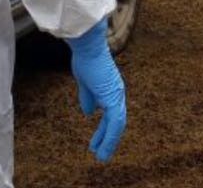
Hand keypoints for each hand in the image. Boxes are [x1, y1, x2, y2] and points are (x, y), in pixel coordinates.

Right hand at [65, 20, 126, 161]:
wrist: (87, 47)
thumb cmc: (85, 59)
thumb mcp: (85, 82)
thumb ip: (88, 97)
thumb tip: (90, 112)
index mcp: (111, 90)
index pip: (112, 114)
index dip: (105, 129)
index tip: (97, 140)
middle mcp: (117, 93)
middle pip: (116, 121)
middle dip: (108, 138)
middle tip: (100, 152)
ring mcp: (117, 95)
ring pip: (117, 125)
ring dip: (109, 142)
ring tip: (101, 156)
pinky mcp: (113, 98)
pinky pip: (115, 123)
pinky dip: (109, 137)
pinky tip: (102, 147)